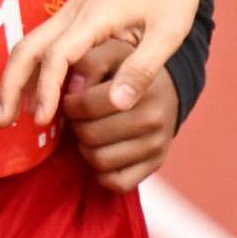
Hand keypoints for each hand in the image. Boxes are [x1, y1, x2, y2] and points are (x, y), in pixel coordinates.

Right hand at [0, 0, 225, 135]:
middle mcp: (73, 12)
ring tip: (7, 114)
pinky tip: (33, 94)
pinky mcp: (74, 15)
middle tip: (1, 122)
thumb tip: (116, 105)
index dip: (46, 89)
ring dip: (14, 79)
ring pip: (28, 44)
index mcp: (94, 17)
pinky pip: (41, 43)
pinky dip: (29, 69)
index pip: (57, 56)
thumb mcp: (169, 34)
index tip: (42, 120)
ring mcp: (70, 12)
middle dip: (10, 86)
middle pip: (27, 48)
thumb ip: (142, 69)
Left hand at [61, 47, 181, 190]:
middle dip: (76, 126)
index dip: (70, 104)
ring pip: (99, 160)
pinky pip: (116, 183)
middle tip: (79, 118)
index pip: (87, 105)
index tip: (72, 100)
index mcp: (143, 86)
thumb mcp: (111, 53)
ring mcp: (157, 145)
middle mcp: (154, 118)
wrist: (166, 91)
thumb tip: (72, 91)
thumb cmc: (127, 70)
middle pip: (89, 134)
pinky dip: (102, 172)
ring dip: (85, 149)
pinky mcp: (155, 165)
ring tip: (89, 134)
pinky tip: (102, 152)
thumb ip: (89, 63)